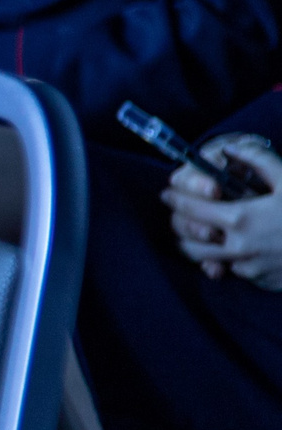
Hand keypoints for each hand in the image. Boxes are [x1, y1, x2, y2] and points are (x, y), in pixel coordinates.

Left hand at [165, 133, 281, 286]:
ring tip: (202, 232)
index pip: (191, 209)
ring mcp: (249, 268)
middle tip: (180, 215)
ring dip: (199, 246)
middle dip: (179, 226)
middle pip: (188, 241)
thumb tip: (230, 148)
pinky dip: (227, 259)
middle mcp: (238, 248)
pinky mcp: (261, 281)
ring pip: (206, 260)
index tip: (167, 193)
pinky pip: (233, 270)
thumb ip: (256, 159)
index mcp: (240, 219)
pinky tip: (235, 246)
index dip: (174, 198)